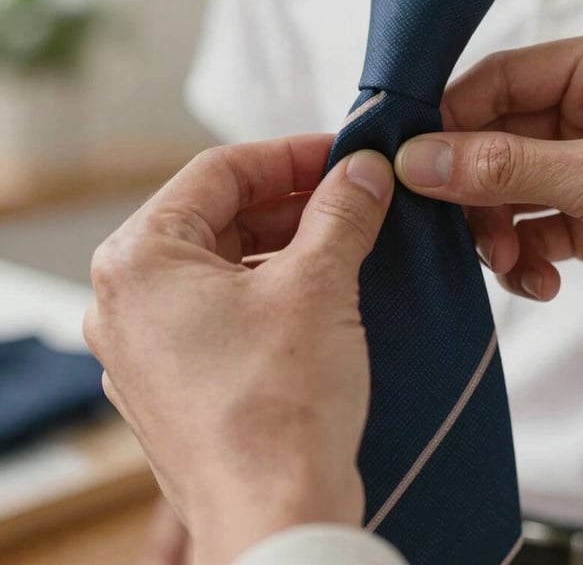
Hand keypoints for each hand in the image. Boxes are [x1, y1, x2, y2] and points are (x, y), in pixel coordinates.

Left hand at [85, 136, 393, 564]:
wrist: (278, 518)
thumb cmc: (278, 408)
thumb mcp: (319, 283)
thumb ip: (341, 212)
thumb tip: (363, 171)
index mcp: (139, 261)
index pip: (218, 171)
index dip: (287, 154)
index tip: (339, 154)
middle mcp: (130, 302)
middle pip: (220, 216)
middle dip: (293, 201)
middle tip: (354, 194)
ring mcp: (151, 346)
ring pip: (226, 264)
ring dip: (289, 244)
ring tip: (350, 236)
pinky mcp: (182, 380)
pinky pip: (228, 309)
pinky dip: (275, 288)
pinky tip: (327, 286)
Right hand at [395, 26, 582, 333]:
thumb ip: (505, 167)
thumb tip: (418, 159)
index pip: (499, 80)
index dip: (450, 120)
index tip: (411, 165)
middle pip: (494, 141)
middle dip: (477, 192)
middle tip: (470, 235)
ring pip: (507, 191)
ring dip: (498, 232)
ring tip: (512, 265)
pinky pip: (533, 230)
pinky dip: (526, 259)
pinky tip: (540, 283)